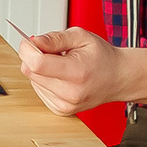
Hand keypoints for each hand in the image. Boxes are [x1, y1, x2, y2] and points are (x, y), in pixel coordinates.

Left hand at [13, 25, 127, 115]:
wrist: (118, 78)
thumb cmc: (102, 57)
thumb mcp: (81, 37)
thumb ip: (55, 38)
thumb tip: (34, 42)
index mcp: (77, 73)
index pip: (37, 64)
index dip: (27, 49)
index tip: (30, 41)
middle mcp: (70, 93)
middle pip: (31, 72)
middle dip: (34, 56)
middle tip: (53, 51)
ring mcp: (66, 105)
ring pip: (32, 81)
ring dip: (40, 69)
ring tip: (61, 65)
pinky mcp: (61, 110)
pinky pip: (39, 90)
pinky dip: (44, 80)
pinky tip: (61, 76)